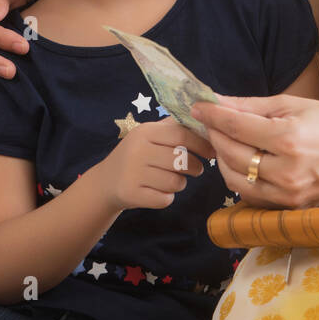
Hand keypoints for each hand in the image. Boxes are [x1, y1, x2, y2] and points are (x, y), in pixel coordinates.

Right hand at [87, 118, 217, 212]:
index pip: (182, 134)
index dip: (201, 144)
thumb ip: (174, 126)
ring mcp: (133, 173)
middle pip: (182, 161)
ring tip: (174, 179)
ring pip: (175, 182)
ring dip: (180, 183)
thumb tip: (207, 121)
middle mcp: (138, 150)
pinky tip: (159, 191)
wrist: (106, 181)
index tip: (212, 152)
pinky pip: (165, 199)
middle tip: (196, 169)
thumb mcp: (150, 134)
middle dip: (195, 167)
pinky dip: (167, 197)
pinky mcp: (131, 193)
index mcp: (145, 131)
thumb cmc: (138, 155)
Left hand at [190, 94, 318, 208]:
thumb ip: (253, 106)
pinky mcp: (290, 208)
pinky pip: (251, 195)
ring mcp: (288, 195)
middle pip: (231, 154)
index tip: (198, 106)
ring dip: (223, 159)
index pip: (236, 127)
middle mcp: (286, 171)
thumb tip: (219, 102)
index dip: (212, 115)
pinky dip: (239, 177)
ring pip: (234, 179)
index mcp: (289, 139)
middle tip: (209, 121)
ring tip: (224, 140)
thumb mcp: (296, 105)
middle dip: (214, 135)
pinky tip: (241, 160)